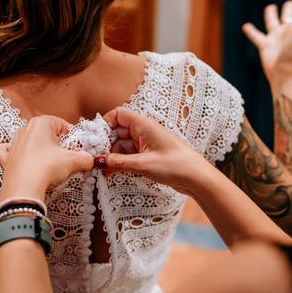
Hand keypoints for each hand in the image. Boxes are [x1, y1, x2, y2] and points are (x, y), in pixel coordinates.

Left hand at [0, 116, 92, 200]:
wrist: (24, 189)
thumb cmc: (46, 168)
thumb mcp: (72, 161)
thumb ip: (84, 158)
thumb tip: (90, 159)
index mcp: (41, 123)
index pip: (62, 124)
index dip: (72, 136)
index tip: (77, 148)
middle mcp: (24, 129)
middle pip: (46, 133)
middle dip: (57, 143)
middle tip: (66, 157)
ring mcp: (13, 143)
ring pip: (28, 140)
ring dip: (39, 149)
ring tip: (49, 164)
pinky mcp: (5, 158)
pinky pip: (6, 150)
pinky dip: (11, 152)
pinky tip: (17, 157)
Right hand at [98, 107, 212, 195]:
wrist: (197, 178)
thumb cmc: (175, 165)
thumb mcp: (143, 164)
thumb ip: (118, 162)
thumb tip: (98, 161)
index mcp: (144, 125)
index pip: (118, 114)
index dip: (105, 123)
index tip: (94, 138)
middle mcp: (144, 131)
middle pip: (117, 131)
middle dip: (105, 145)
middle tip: (95, 159)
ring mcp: (146, 143)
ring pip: (122, 145)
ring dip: (112, 156)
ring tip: (103, 171)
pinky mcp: (148, 155)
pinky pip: (129, 155)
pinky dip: (120, 162)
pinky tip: (112, 173)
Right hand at [242, 0, 291, 85]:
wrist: (283, 73)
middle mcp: (287, 30)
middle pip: (288, 13)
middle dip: (289, 7)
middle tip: (291, 4)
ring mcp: (275, 37)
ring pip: (272, 22)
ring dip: (271, 14)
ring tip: (271, 8)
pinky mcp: (265, 45)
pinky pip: (256, 36)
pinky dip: (251, 31)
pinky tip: (245, 26)